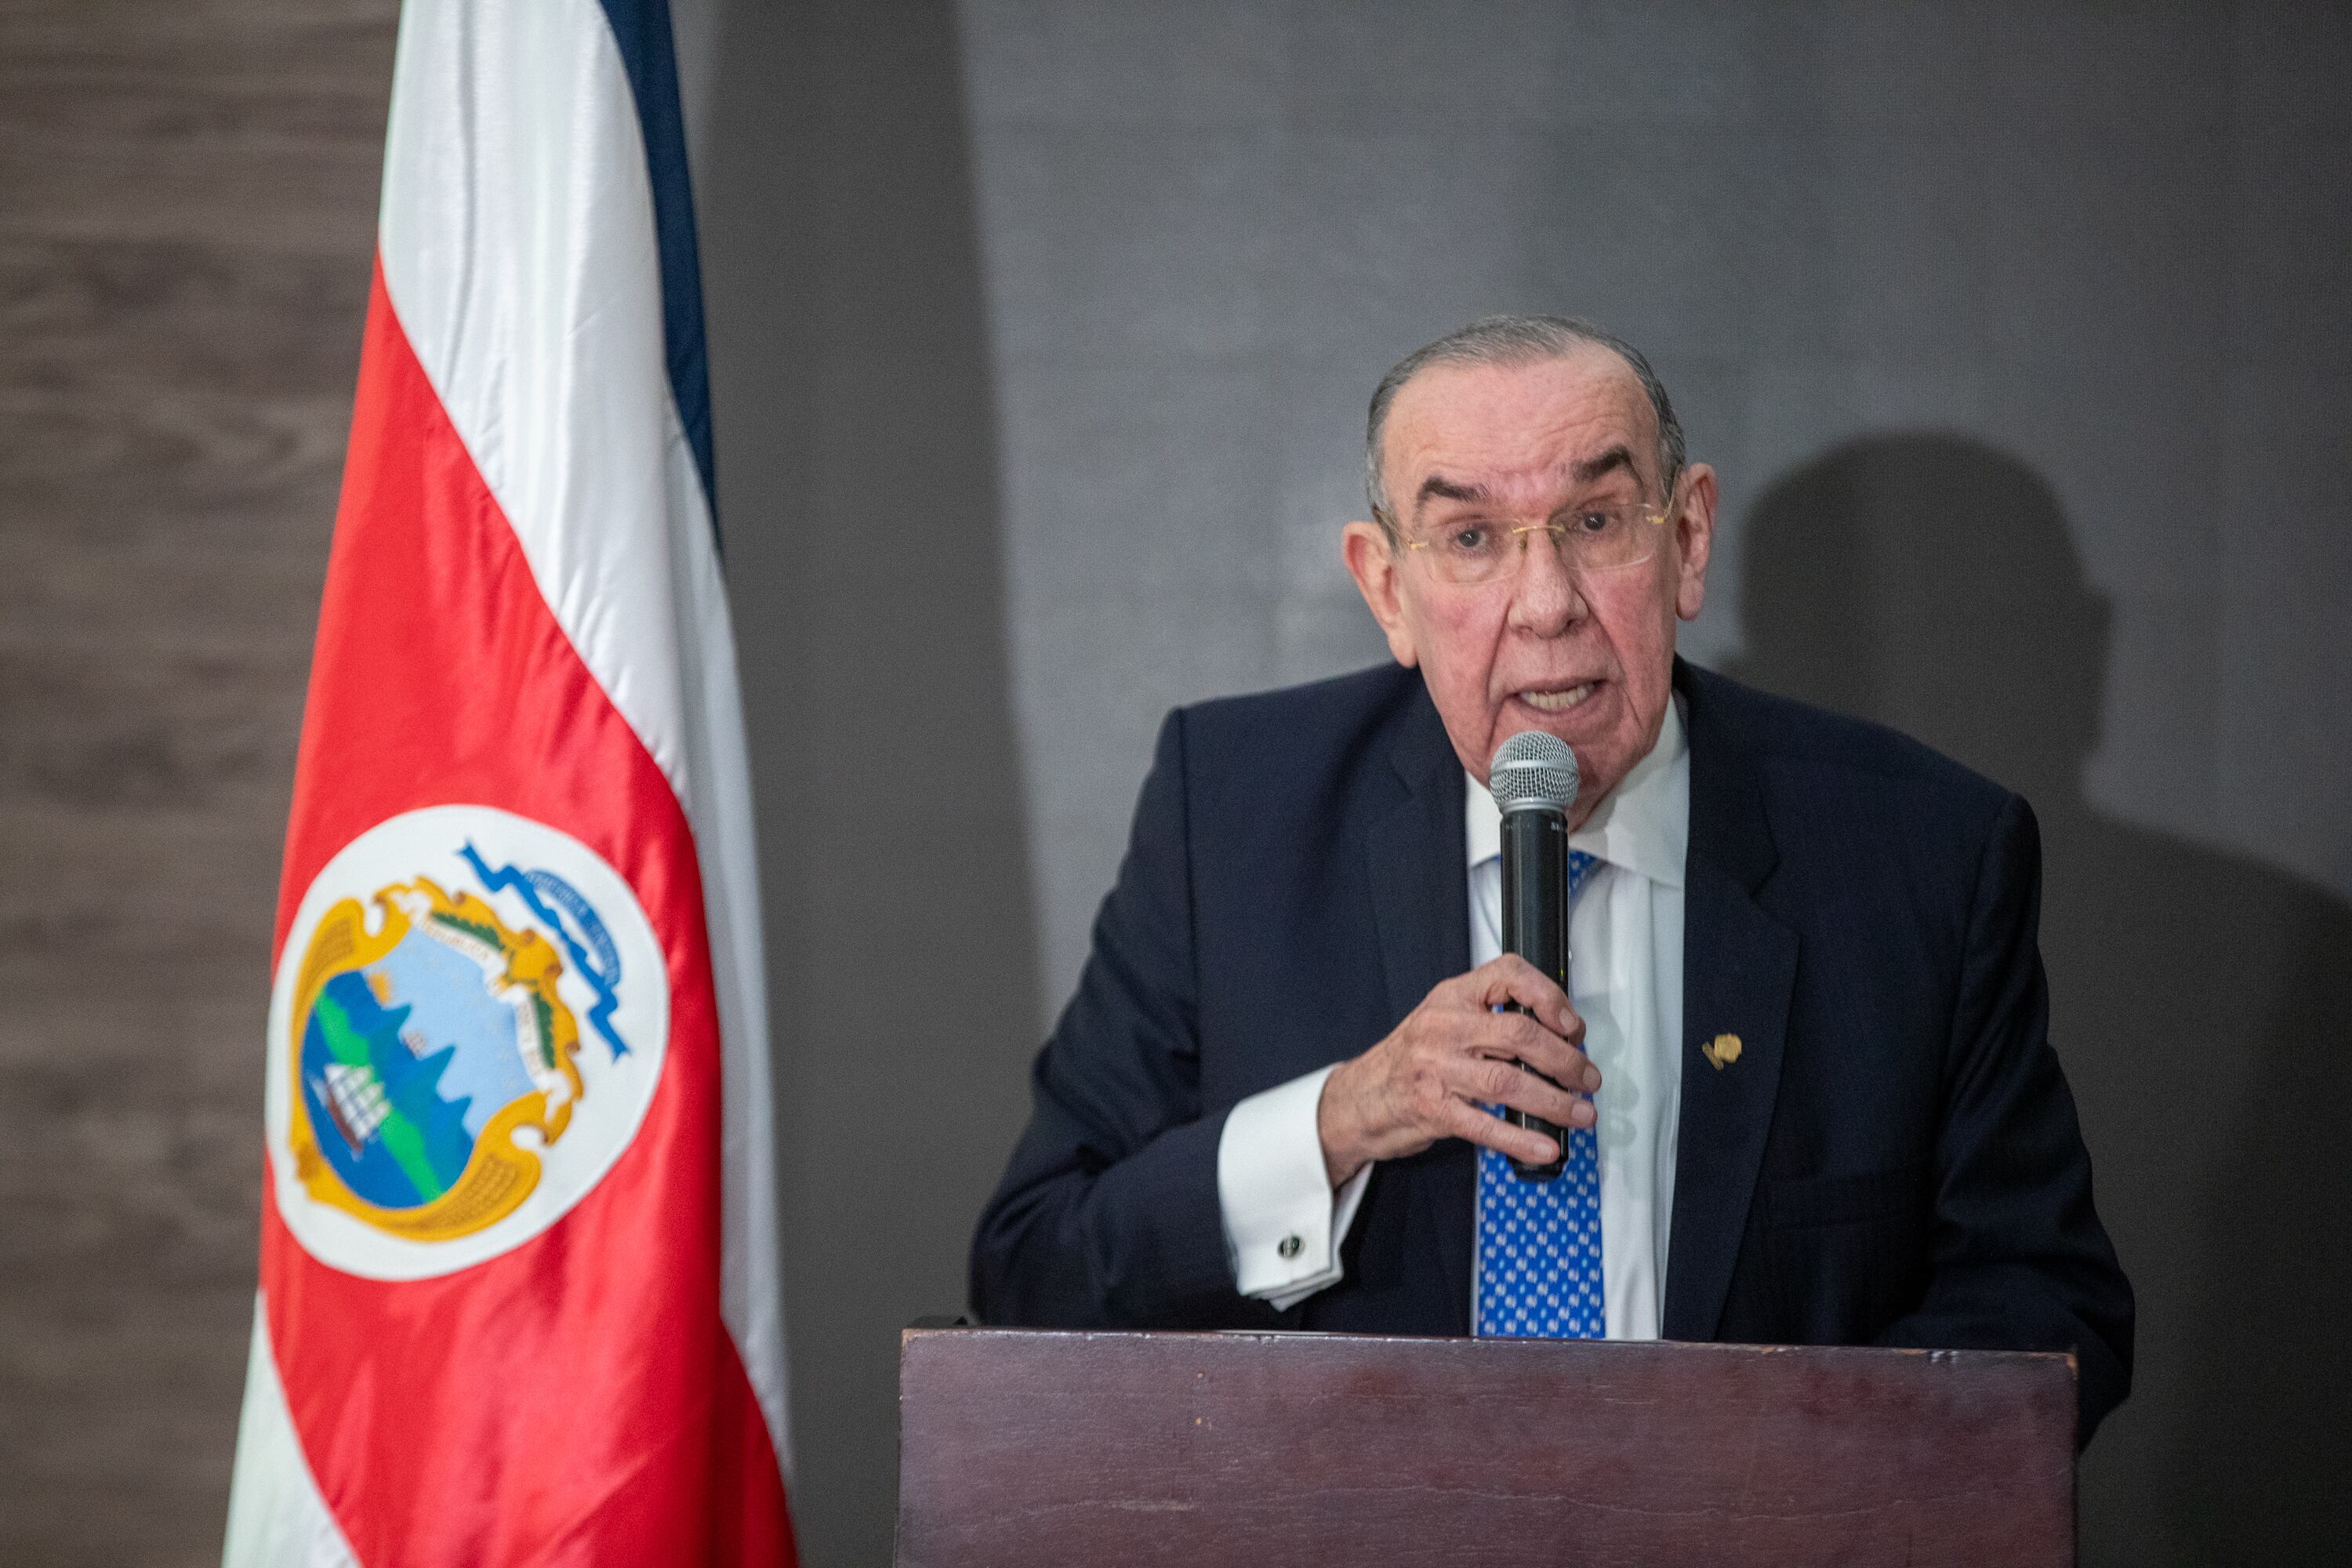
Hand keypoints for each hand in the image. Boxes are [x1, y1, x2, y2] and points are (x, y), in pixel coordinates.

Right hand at [1316, 954, 1598, 1185]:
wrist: (1361, 1096)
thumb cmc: (1412, 1057)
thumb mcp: (1446, 1017)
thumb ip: (1493, 1018)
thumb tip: (1560, 1038)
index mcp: (1452, 996)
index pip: (1508, 974)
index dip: (1549, 995)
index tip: (1571, 1024)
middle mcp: (1444, 1027)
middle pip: (1519, 1034)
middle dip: (1565, 1060)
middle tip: (1587, 1078)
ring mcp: (1436, 1068)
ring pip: (1509, 1082)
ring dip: (1555, 1102)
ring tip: (1580, 1113)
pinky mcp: (1433, 1109)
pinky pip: (1485, 1126)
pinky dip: (1521, 1139)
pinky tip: (1544, 1145)